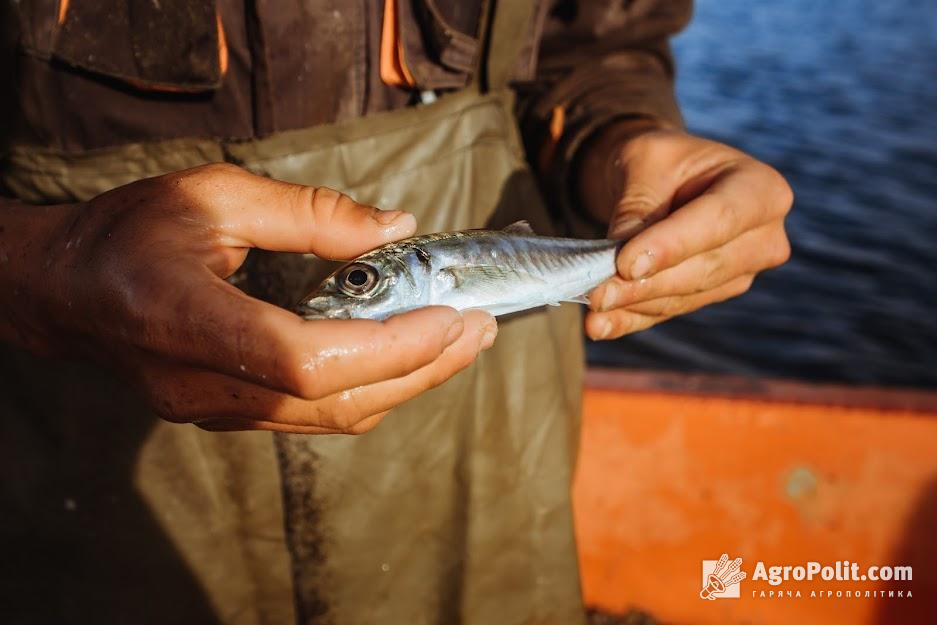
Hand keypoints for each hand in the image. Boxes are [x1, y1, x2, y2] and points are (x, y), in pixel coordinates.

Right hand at [2, 164, 496, 432]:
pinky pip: (314, 416)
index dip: (389, 348)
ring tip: (459, 343)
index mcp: (189, 320)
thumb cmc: (128, 233)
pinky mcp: (227, 415)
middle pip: (337, 401)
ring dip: (406, 383)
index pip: (307, 360)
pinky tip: (404, 358)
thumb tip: (397, 228)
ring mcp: (216, 411)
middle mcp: (204, 386)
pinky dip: (370, 389)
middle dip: (422, 369)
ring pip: (332, 418)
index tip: (452, 319)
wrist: (63, 291)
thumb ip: (310, 213)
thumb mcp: (215, 195)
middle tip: (480, 330)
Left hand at [577, 124, 792, 339]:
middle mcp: (763, 238)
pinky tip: (600, 325)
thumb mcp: (645, 160)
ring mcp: (742, 273)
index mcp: (761, 189)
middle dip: (645, 284)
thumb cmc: (661, 161)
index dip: (672, 246)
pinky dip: (631, 318)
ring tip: (591, 303)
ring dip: (634, 303)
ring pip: (684, 296)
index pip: (718, 221)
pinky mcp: (713, 295)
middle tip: (596, 291)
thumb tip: (620, 260)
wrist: (664, 179)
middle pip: (702, 268)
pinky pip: (669, 311)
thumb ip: (638, 206)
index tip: (625, 264)